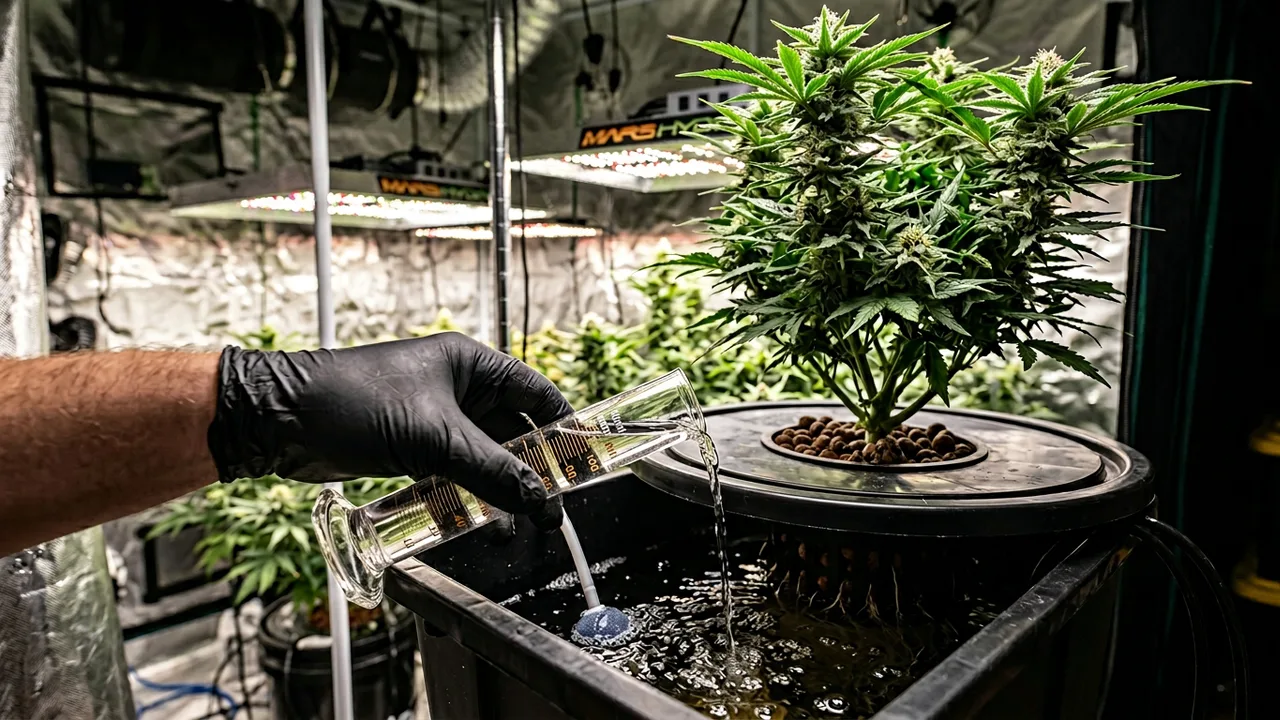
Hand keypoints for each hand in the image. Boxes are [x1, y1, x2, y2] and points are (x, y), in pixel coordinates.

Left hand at [207, 333, 572, 529]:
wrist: (281, 419)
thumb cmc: (351, 401)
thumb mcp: (431, 437)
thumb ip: (489, 471)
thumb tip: (535, 500)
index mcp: (471, 365)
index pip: (536, 394)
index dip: (562, 428)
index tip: (582, 464)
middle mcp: (458, 388)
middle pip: (513, 433)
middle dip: (532, 472)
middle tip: (551, 509)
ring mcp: (434, 419)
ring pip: (484, 458)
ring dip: (500, 490)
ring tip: (518, 524)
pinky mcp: (412, 447)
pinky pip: (454, 474)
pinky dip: (468, 496)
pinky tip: (478, 521)